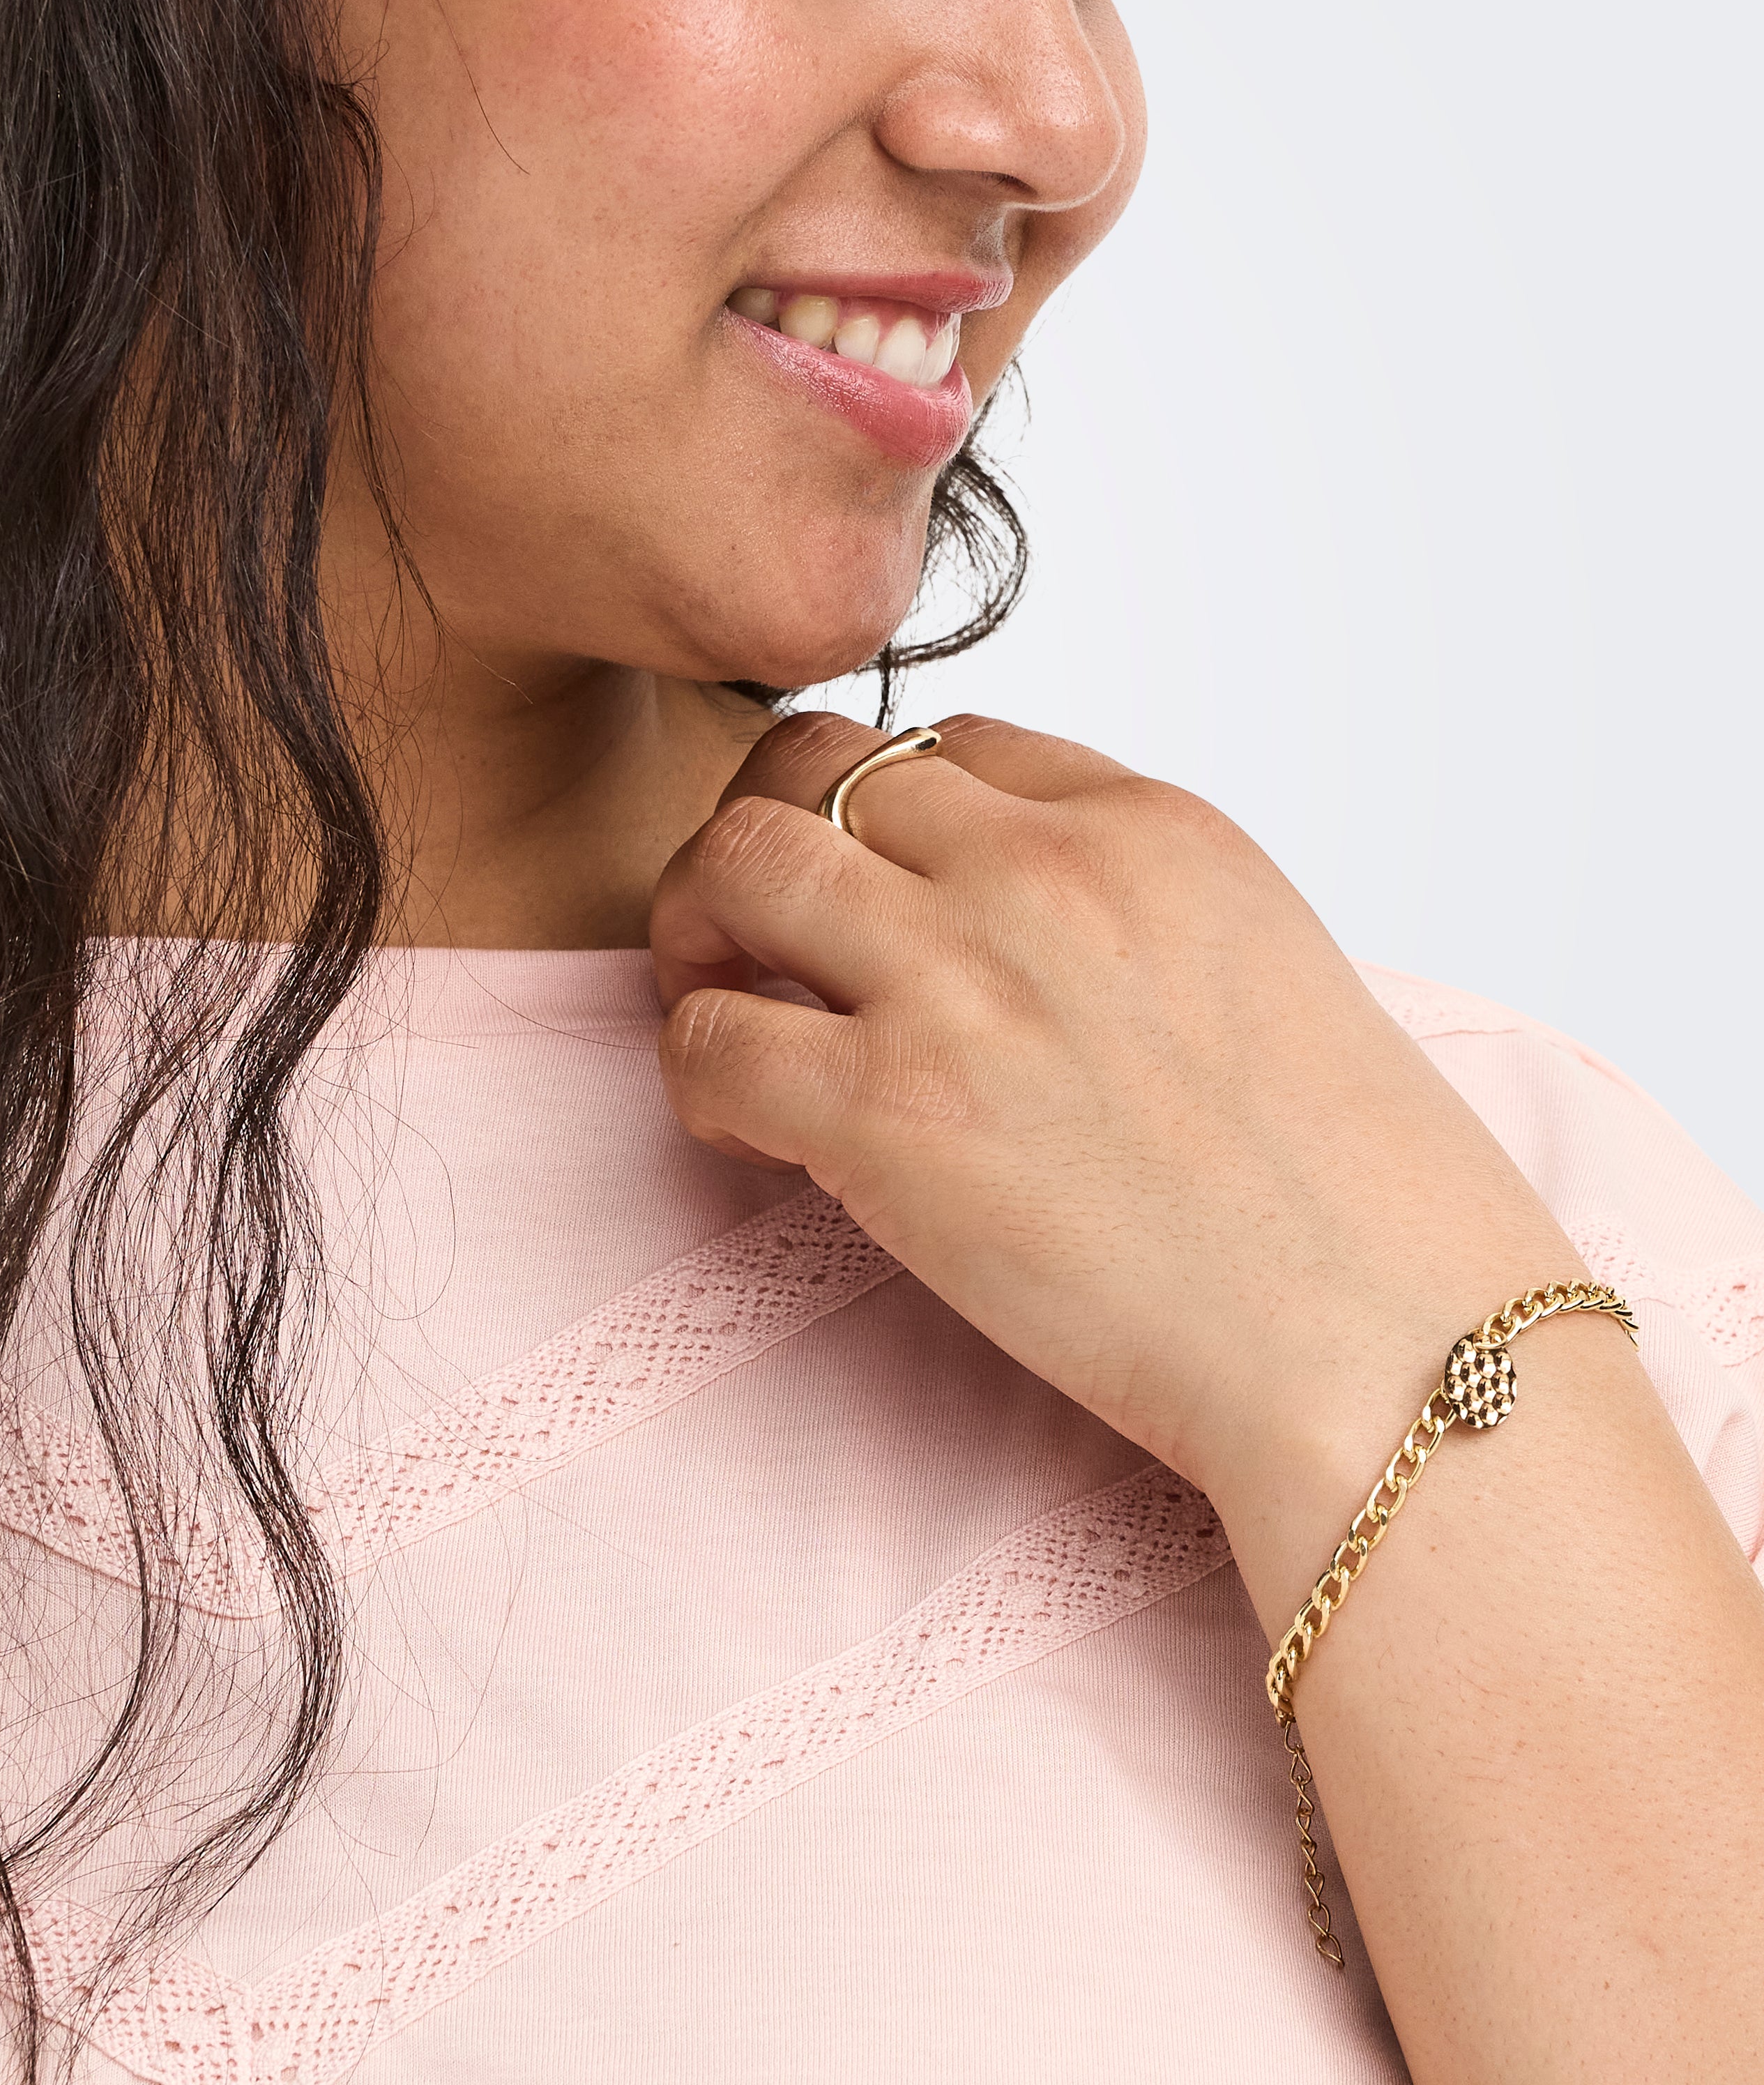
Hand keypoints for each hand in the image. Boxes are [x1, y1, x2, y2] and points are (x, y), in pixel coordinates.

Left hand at [647, 710, 1583, 1525]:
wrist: (1386, 1342)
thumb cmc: (1354, 1197)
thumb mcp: (1264, 966)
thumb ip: (1127, 909)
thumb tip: (1003, 919)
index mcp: (1149, 825)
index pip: (949, 742)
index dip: (888, 817)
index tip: (885, 899)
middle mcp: (1043, 872)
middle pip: (813, 762)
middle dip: (764, 833)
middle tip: (761, 934)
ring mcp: (958, 981)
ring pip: (735, 857)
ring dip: (700, 926)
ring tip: (732, 1008)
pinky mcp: (889, 1112)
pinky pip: (707, 1039)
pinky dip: (698, 1073)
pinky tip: (755, 1131)